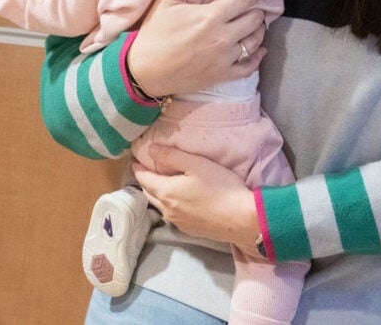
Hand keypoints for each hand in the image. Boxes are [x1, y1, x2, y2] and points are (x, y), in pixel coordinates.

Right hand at [127, 0, 265, 98]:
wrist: (145, 71)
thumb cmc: (154, 34)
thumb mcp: (165, 1)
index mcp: (211, 16)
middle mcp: (223, 37)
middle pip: (255, 19)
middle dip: (255, 11)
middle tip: (251, 8)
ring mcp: (225, 58)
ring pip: (255, 42)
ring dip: (257, 32)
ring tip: (254, 26)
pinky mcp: (223, 75)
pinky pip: (250, 66)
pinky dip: (257, 57)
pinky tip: (259, 50)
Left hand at [133, 144, 261, 257]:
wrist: (243, 220)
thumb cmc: (221, 187)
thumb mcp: (195, 164)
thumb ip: (170, 156)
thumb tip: (150, 150)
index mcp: (165, 192)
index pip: (142, 178)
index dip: (138, 167)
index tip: (137, 159)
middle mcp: (167, 210)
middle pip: (148, 192)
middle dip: (145, 180)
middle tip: (147, 168)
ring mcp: (178, 222)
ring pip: (159, 205)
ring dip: (156, 193)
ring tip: (160, 182)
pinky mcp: (189, 231)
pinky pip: (171, 215)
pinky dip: (168, 204)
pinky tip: (177, 199)